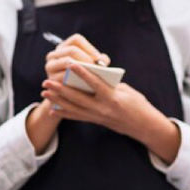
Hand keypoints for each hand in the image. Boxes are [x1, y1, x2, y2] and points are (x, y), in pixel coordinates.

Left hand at [41, 64, 181, 163]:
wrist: (143, 126)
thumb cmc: (137, 104)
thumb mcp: (125, 90)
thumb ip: (108, 83)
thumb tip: (93, 76)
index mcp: (113, 98)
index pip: (95, 84)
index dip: (82, 73)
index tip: (71, 64)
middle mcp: (103, 109)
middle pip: (78, 98)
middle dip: (61, 90)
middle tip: (47, 82)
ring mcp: (98, 117)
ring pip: (73, 108)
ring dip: (58, 100)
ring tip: (45, 92)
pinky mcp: (96, 121)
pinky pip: (77, 117)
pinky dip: (64, 113)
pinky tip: (53, 109)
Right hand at [44, 33, 110, 83]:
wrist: (70, 96)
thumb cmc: (84, 77)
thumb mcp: (91, 66)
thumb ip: (99, 61)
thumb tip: (103, 60)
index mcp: (65, 47)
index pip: (76, 39)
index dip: (88, 48)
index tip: (98, 58)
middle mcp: (54, 54)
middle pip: (71, 50)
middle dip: (85, 58)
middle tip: (96, 68)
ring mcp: (50, 66)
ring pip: (67, 61)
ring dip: (81, 68)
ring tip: (91, 75)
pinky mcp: (50, 79)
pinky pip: (63, 77)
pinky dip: (74, 79)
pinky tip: (84, 84)